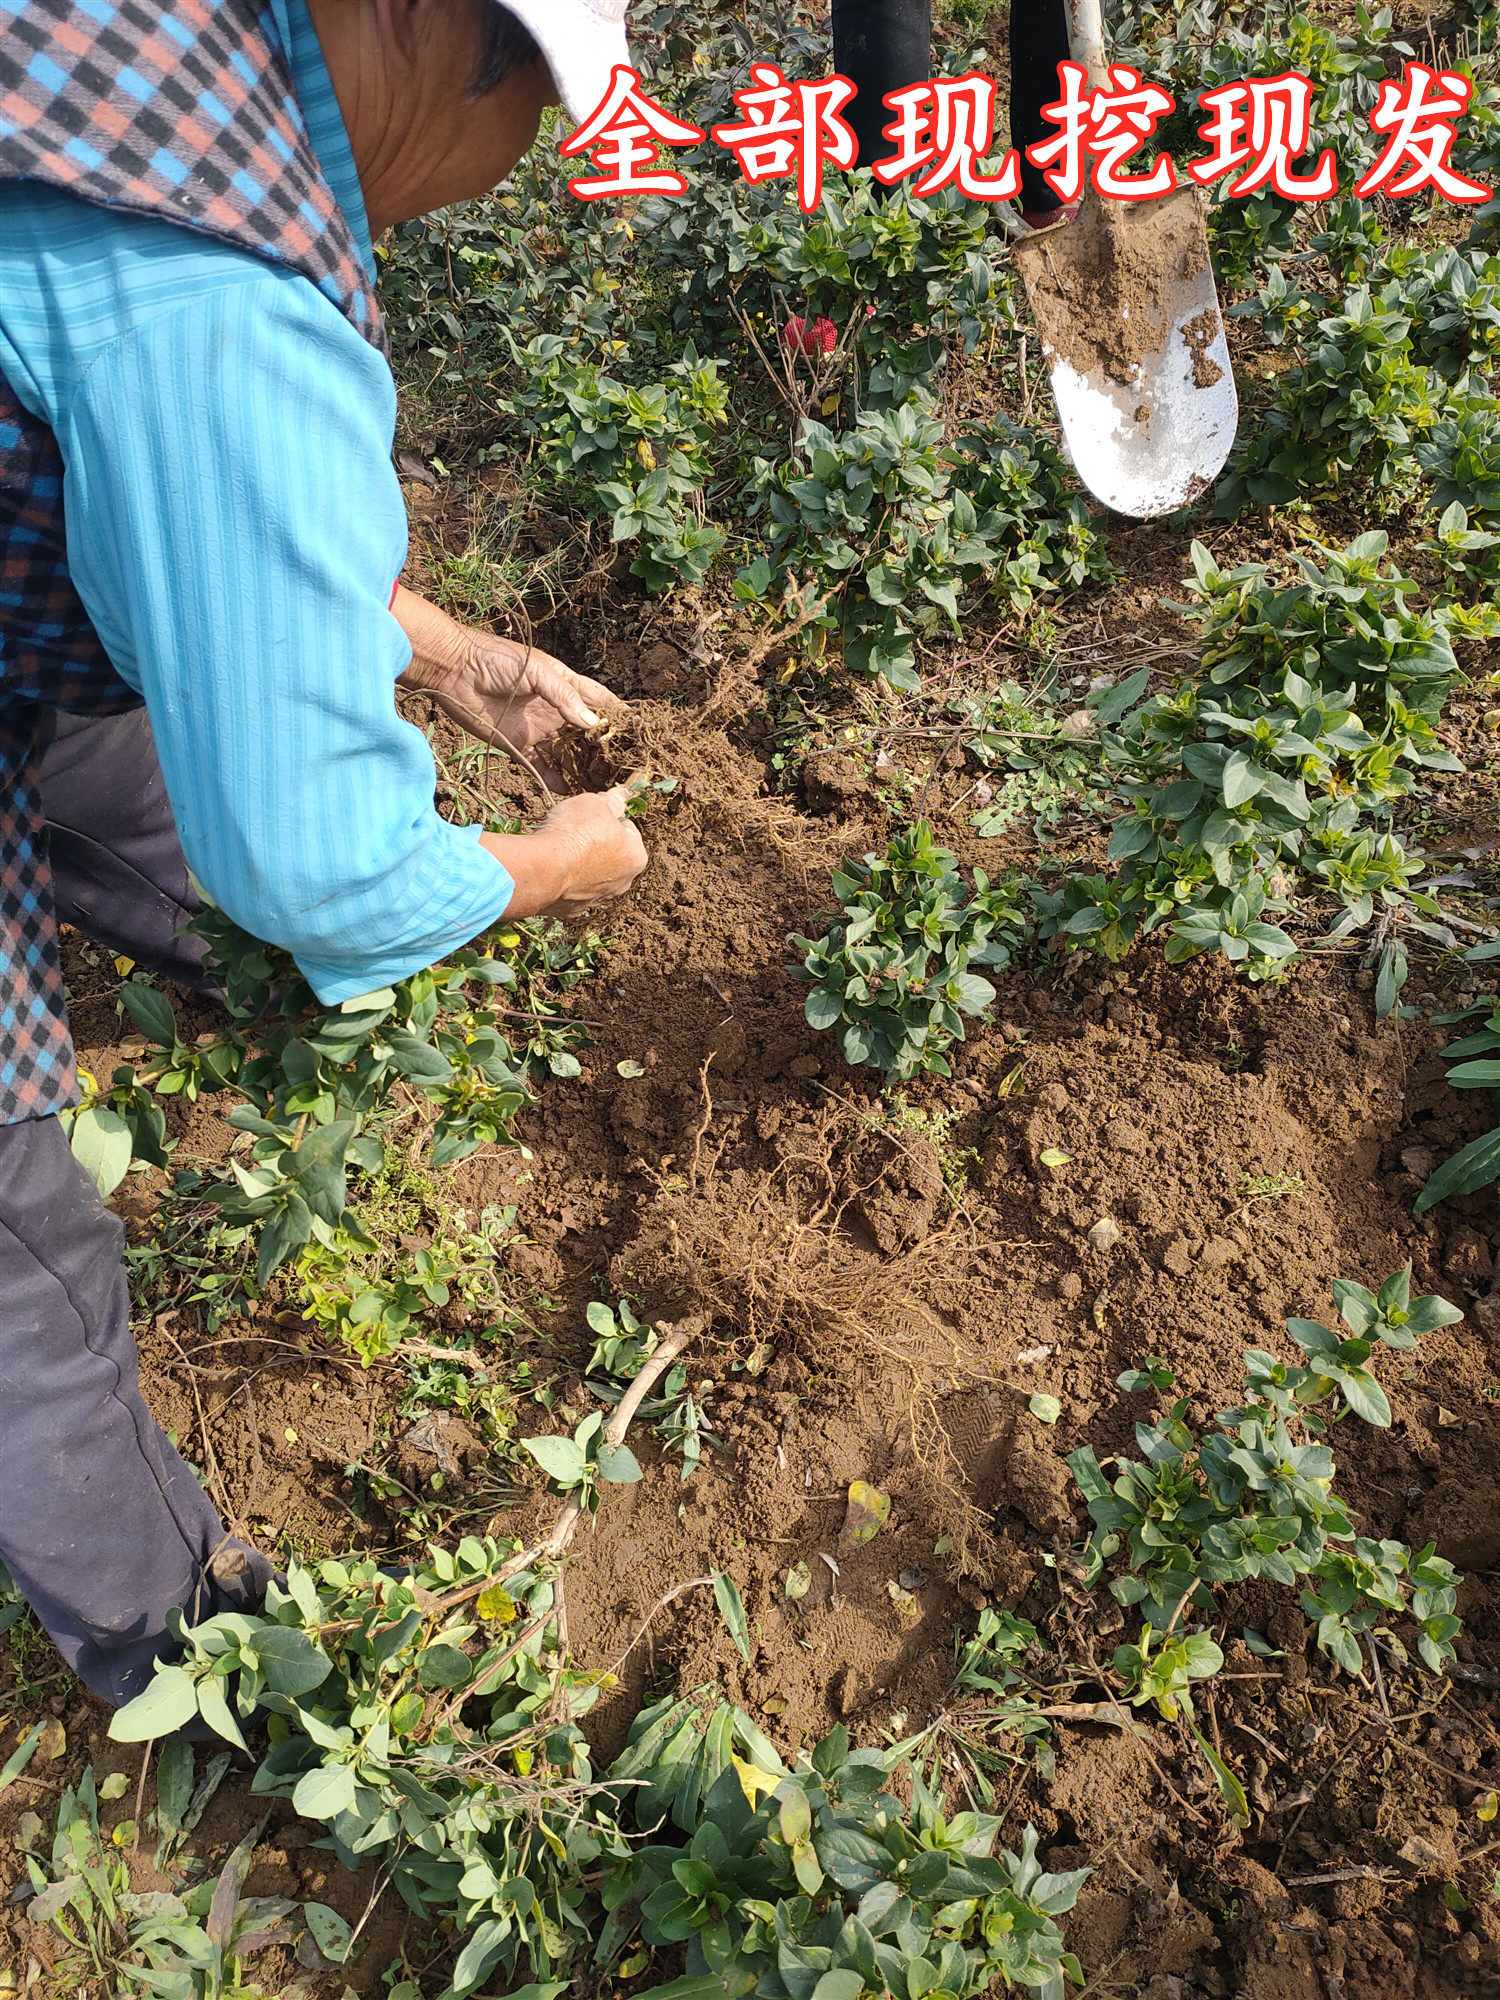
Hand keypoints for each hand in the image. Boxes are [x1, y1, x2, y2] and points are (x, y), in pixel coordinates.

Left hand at [433, 634, 624, 784]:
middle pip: (586, 734)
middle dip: (604, 750)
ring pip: (566, 754)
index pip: (598, 701)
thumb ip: (564, 696)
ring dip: (582, 769)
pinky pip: (540, 766)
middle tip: (625, 769)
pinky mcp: (517, 745)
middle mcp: (554, 710)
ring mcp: (537, 729)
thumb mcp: (535, 671)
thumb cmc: (496, 660)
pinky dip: (553, 780)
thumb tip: (592, 724)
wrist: (453, 670)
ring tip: (602, 787)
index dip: (618, 714)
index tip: (639, 731)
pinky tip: (569, 794)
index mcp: (564, 685)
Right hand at [482, 785, 646, 917]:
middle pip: (611, 855)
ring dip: (580, 863)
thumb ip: (612, 801)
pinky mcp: (572, 910)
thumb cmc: (574, 834)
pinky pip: (571, 890)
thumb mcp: (595, 804)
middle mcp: (623, 883)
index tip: (591, 815)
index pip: (627, 830)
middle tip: (573, 831)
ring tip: (559, 850)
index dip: (608, 818)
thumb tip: (621, 797)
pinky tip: (551, 869)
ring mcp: (598, 900)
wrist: (543, 870)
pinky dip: (564, 880)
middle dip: (595, 843)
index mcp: (636, 857)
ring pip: (591, 874)